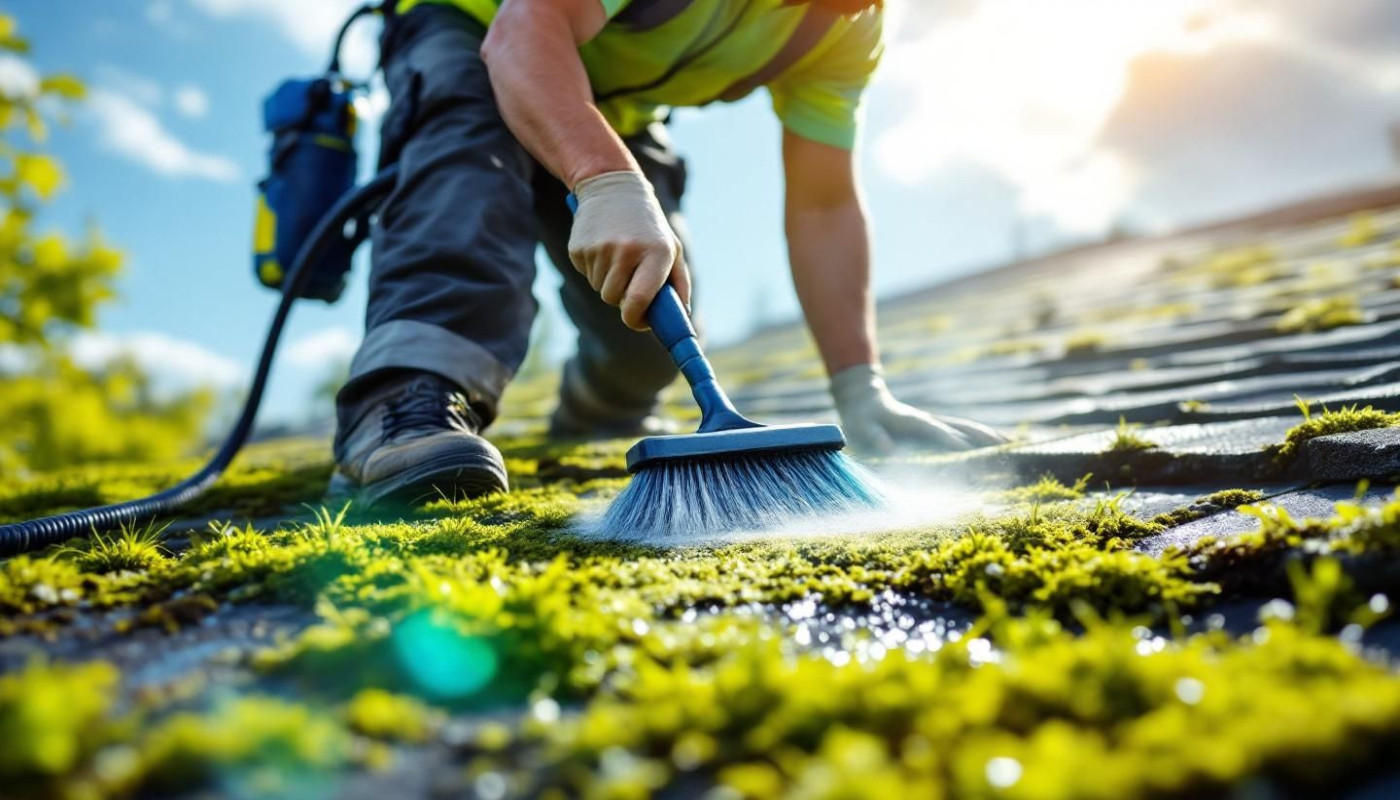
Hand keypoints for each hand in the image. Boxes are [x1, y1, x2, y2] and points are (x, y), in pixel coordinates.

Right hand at [568, 170, 690, 330]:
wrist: (613, 186)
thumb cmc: (648, 225)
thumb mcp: (671, 247)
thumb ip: (679, 282)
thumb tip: (682, 315)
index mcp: (656, 252)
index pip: (640, 300)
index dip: (637, 319)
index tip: (639, 320)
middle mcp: (627, 250)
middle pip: (615, 299)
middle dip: (622, 297)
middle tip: (629, 278)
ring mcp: (600, 248)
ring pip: (600, 288)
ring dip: (608, 281)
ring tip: (617, 255)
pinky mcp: (579, 247)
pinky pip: (586, 274)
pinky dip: (594, 268)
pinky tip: (602, 246)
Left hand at [830, 364, 1007, 454]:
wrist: (864, 398)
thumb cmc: (861, 419)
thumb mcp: (862, 428)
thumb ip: (874, 437)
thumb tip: (887, 449)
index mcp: (910, 422)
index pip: (934, 432)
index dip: (951, 441)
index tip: (969, 451)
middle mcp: (928, 420)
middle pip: (961, 428)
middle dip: (982, 438)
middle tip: (1006, 449)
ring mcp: (935, 422)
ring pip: (967, 428)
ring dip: (989, 436)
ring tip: (1012, 445)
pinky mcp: (937, 427)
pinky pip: (964, 431)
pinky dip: (982, 437)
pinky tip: (998, 444)